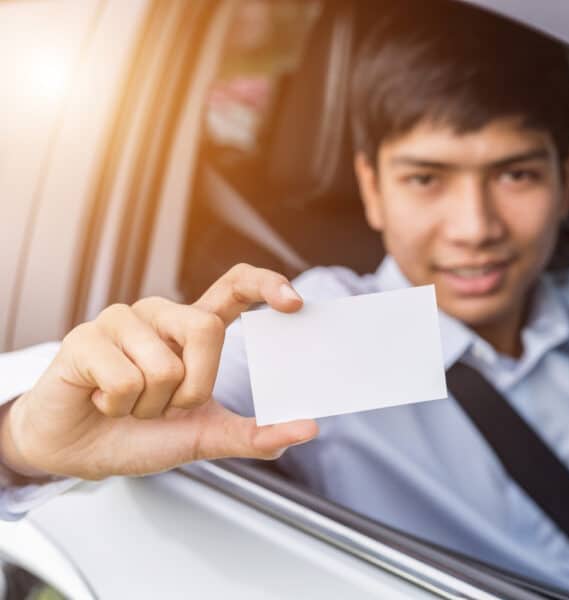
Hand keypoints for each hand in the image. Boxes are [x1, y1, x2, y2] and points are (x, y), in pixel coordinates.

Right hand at [0, 264, 317, 480]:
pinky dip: (117, 405)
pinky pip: (123, 377)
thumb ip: (254, 434)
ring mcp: (122, 321)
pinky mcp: (85, 337)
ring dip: (150, 404)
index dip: (265, 285)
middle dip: (193, 387)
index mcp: (193, 329)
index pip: (235, 286)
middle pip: (207, 329)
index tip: (293, 302)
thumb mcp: (205, 437)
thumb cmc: (139, 435)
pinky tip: (102, 401)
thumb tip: (307, 429)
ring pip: (164, 364)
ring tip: (128, 404)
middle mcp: (161, 315)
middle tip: (166, 406)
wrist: (77, 454)